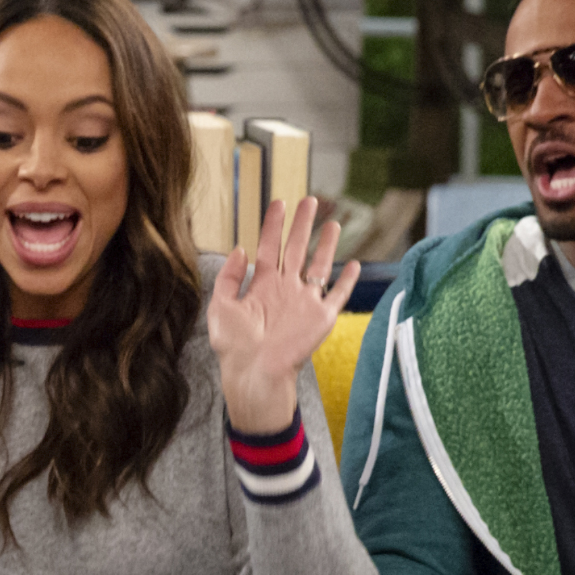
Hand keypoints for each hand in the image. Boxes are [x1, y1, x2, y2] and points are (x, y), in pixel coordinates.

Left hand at [208, 196, 360, 434]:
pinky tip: (353, 264)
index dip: (273, 225)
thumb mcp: (221, 306)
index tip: (279, 202)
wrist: (254, 373)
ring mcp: (304, 302)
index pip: (269, 247)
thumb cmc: (234, 346)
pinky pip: (338, 295)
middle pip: (296, 248)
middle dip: (303, 224)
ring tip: (333, 223)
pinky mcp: (321, 317)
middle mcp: (285, 289)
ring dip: (326, 245)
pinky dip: (347, 280)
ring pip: (319, 265)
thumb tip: (240, 249)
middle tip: (310, 200)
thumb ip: (229, 277)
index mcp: (262, 285)